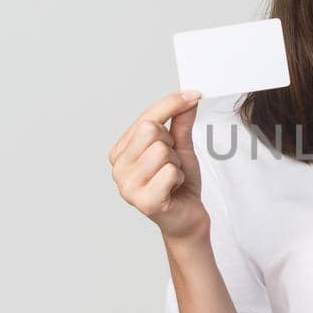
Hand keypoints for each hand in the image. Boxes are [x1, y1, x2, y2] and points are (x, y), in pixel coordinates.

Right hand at [108, 90, 208, 239]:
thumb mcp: (181, 147)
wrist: (187, 218)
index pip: (146, 117)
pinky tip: (173, 189)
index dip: (171, 104)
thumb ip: (180, 121)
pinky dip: (179, 178)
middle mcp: (118, 168)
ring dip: (176, 164)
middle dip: (172, 144)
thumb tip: (189, 96)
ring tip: (172, 177)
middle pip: (150, 130)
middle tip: (173, 162)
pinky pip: (170, 171)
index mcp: (121, 151)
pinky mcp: (143, 201)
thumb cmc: (180, 184)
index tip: (194, 94)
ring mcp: (127, 186)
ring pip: (161, 150)